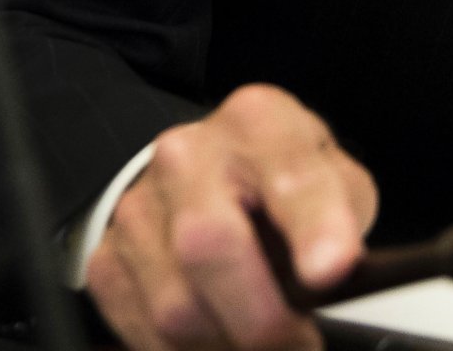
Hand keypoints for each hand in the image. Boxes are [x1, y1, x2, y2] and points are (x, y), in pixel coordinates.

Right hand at [85, 84, 378, 350]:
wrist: (206, 175)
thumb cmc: (280, 184)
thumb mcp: (332, 181)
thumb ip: (344, 219)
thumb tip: (339, 274)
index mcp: (258, 123)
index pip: (287, 172)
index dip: (312, 223)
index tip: (330, 269)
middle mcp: (187, 155)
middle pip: (208, 243)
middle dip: (260, 317)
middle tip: (297, 344)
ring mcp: (138, 206)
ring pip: (175, 306)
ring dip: (225, 343)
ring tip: (261, 341)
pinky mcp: (108, 257)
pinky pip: (144, 330)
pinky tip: (219, 336)